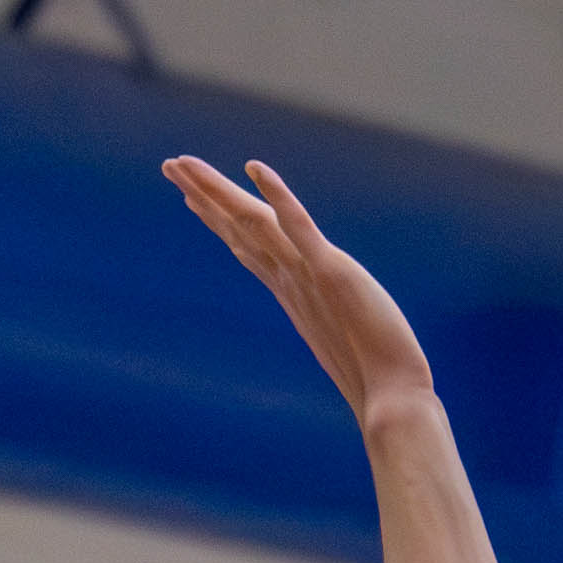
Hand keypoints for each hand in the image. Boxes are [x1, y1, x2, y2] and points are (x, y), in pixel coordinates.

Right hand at [167, 156, 433, 425]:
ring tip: (183, 163)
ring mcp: (306, 276)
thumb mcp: (343, 343)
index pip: (248, 248)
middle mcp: (290, 282)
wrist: (393, 399)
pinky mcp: (332, 272)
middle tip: (170, 166)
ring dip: (218, 189)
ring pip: (254, 222)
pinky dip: (278, 196)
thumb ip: (331, 327)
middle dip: (204, 196)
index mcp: (293, 294)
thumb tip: (330, 331)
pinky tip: (256, 168)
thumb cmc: (377, 382)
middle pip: (238, 230)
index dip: (220, 221)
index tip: (193, 198)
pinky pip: (299, 227)